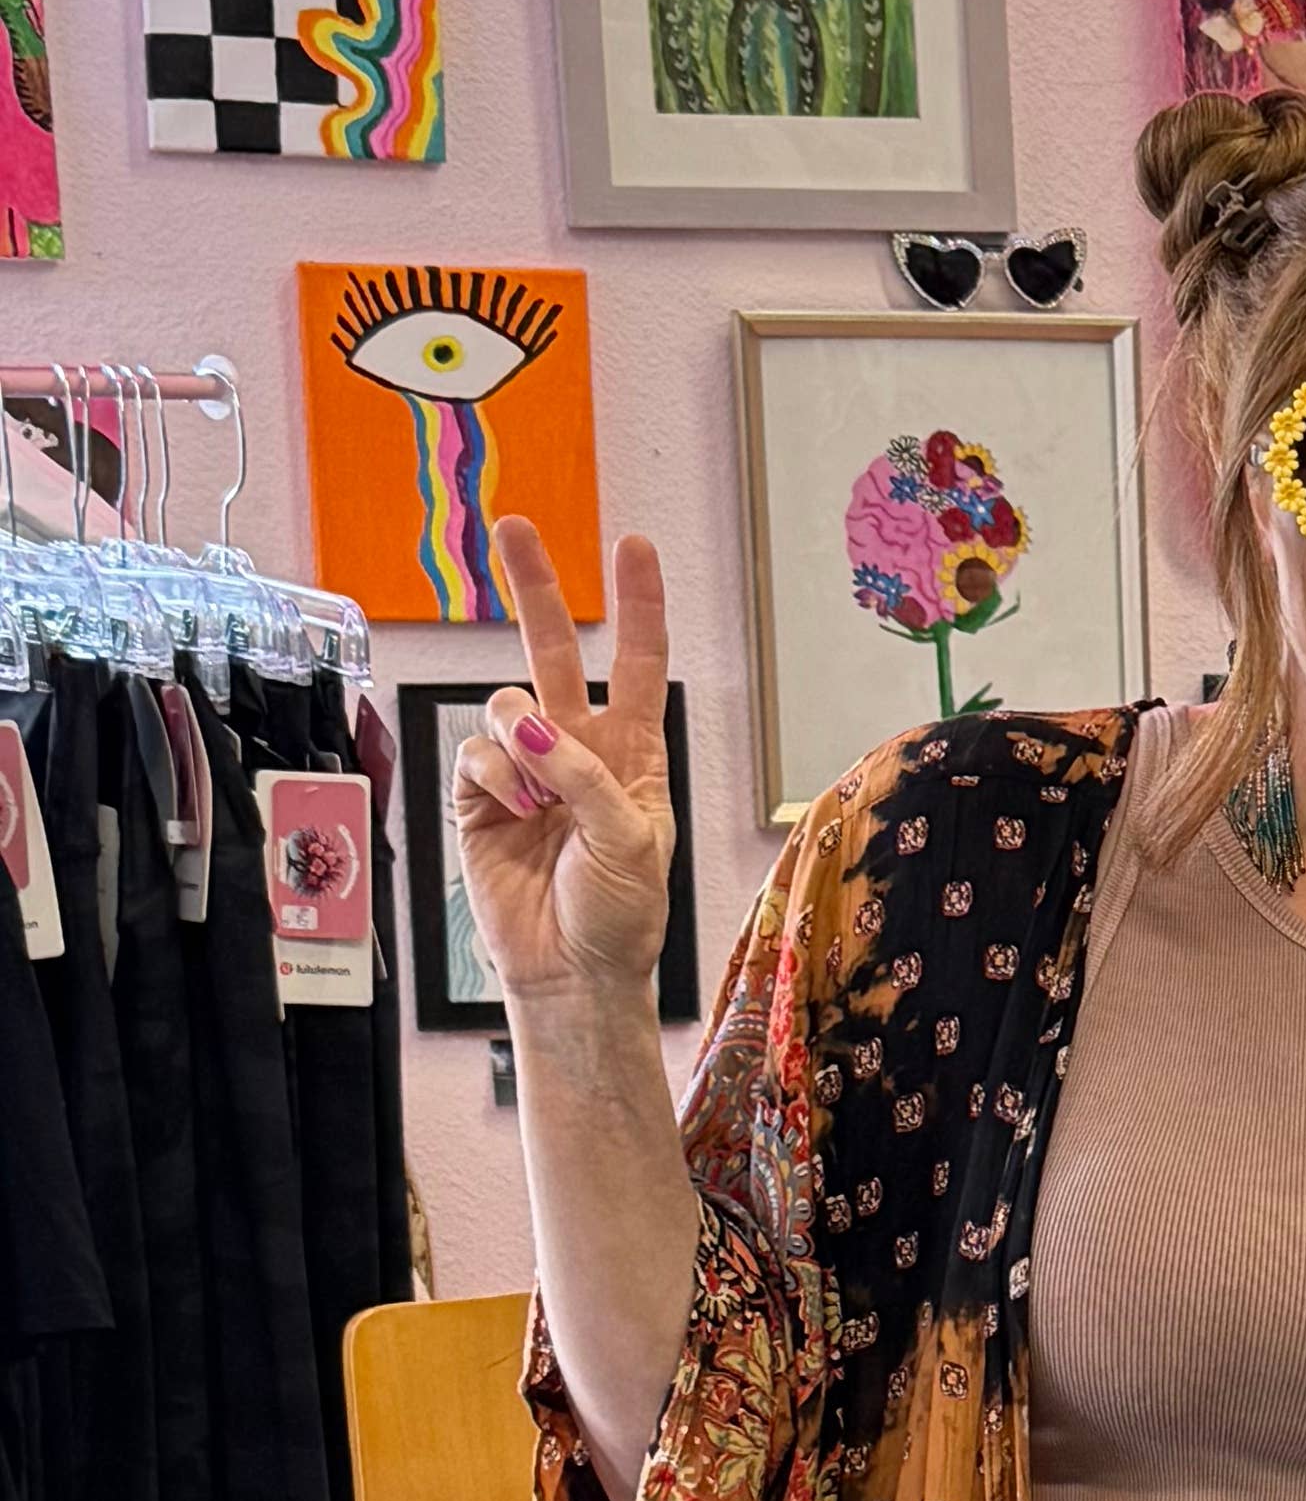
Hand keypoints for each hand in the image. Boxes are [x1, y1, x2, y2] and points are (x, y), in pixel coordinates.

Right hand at [451, 521, 679, 1018]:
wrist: (571, 973)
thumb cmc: (619, 916)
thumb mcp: (629, 843)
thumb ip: (586, 777)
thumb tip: (527, 726)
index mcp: (631, 754)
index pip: (636, 662)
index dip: (637, 604)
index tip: (633, 546)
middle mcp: (576, 749)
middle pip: (553, 649)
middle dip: (535, 587)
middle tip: (514, 527)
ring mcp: (523, 770)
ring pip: (504, 703)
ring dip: (519, 743)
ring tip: (543, 804)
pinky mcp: (478, 797)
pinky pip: (473, 752)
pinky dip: (493, 775)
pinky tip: (514, 810)